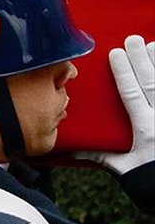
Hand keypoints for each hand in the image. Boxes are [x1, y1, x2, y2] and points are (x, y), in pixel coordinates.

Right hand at [74, 35, 153, 174]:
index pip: (132, 94)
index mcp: (147, 131)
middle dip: (141, 60)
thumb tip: (75, 151)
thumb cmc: (153, 184)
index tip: (116, 53)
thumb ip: (105, 157)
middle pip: (152, 83)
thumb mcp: (128, 170)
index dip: (123, 72)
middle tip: (134, 39)